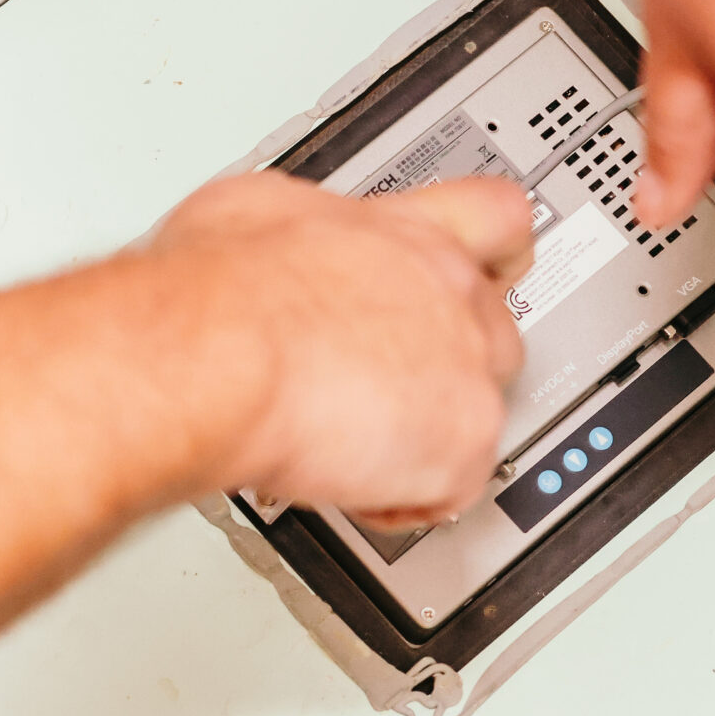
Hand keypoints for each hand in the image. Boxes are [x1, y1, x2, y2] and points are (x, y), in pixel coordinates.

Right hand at [146, 172, 533, 525]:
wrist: (218, 356)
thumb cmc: (218, 292)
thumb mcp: (251, 216)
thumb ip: (301, 233)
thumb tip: (275, 241)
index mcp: (403, 231)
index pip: (496, 219)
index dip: (496, 252)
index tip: (488, 269)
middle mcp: (449, 293)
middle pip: (495, 332)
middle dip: (445, 368)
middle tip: (385, 387)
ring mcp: (466, 369)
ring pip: (477, 414)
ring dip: (422, 437)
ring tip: (352, 446)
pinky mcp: (463, 443)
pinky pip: (452, 488)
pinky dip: (401, 499)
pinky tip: (349, 486)